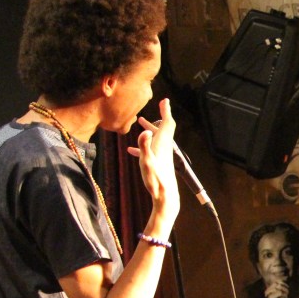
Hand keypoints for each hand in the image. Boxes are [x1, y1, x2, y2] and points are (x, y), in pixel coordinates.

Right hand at [128, 99, 179, 225]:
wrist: (164, 197)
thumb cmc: (155, 180)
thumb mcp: (146, 162)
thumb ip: (144, 146)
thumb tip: (144, 131)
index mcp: (163, 144)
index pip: (167, 123)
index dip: (166, 111)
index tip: (165, 100)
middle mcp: (165, 148)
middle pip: (164, 129)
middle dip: (159, 117)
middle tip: (156, 107)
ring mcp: (162, 156)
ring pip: (157, 138)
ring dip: (150, 130)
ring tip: (141, 123)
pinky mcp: (159, 163)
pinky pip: (151, 150)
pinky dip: (143, 145)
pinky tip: (131, 150)